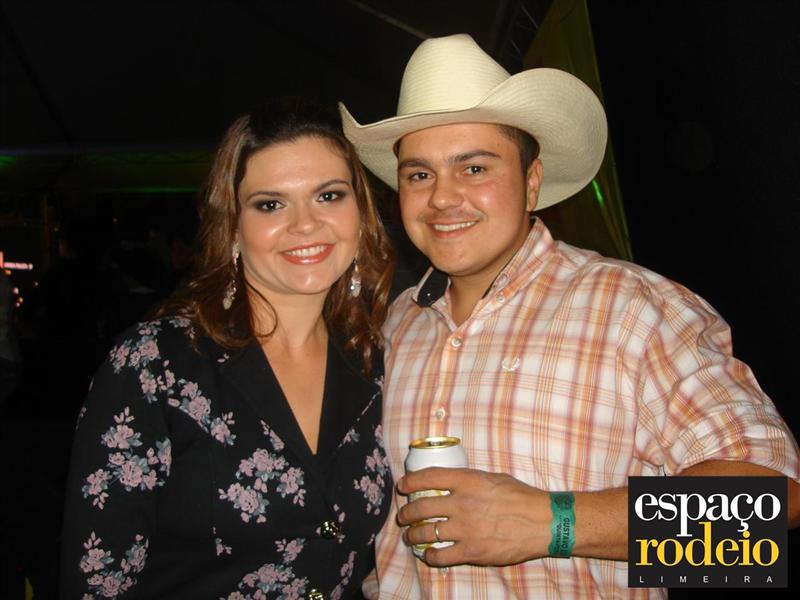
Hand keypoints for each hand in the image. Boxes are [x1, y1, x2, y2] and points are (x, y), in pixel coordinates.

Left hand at [396, 467, 551, 566]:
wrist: (542, 522)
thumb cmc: (520, 496)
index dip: (409, 482)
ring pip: (425, 533)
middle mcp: (461, 503)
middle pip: (420, 508)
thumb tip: (450, 483)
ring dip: (413, 535)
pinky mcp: (471, 552)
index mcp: (466, 481)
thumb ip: (469, 481)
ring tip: (410, 536)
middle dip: (406, 513)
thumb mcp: (492, 478)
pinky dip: (430, 556)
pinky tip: (429, 555)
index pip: (427, 477)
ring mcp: (465, 529)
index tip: (402, 486)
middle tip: (404, 516)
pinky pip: (440, 556)